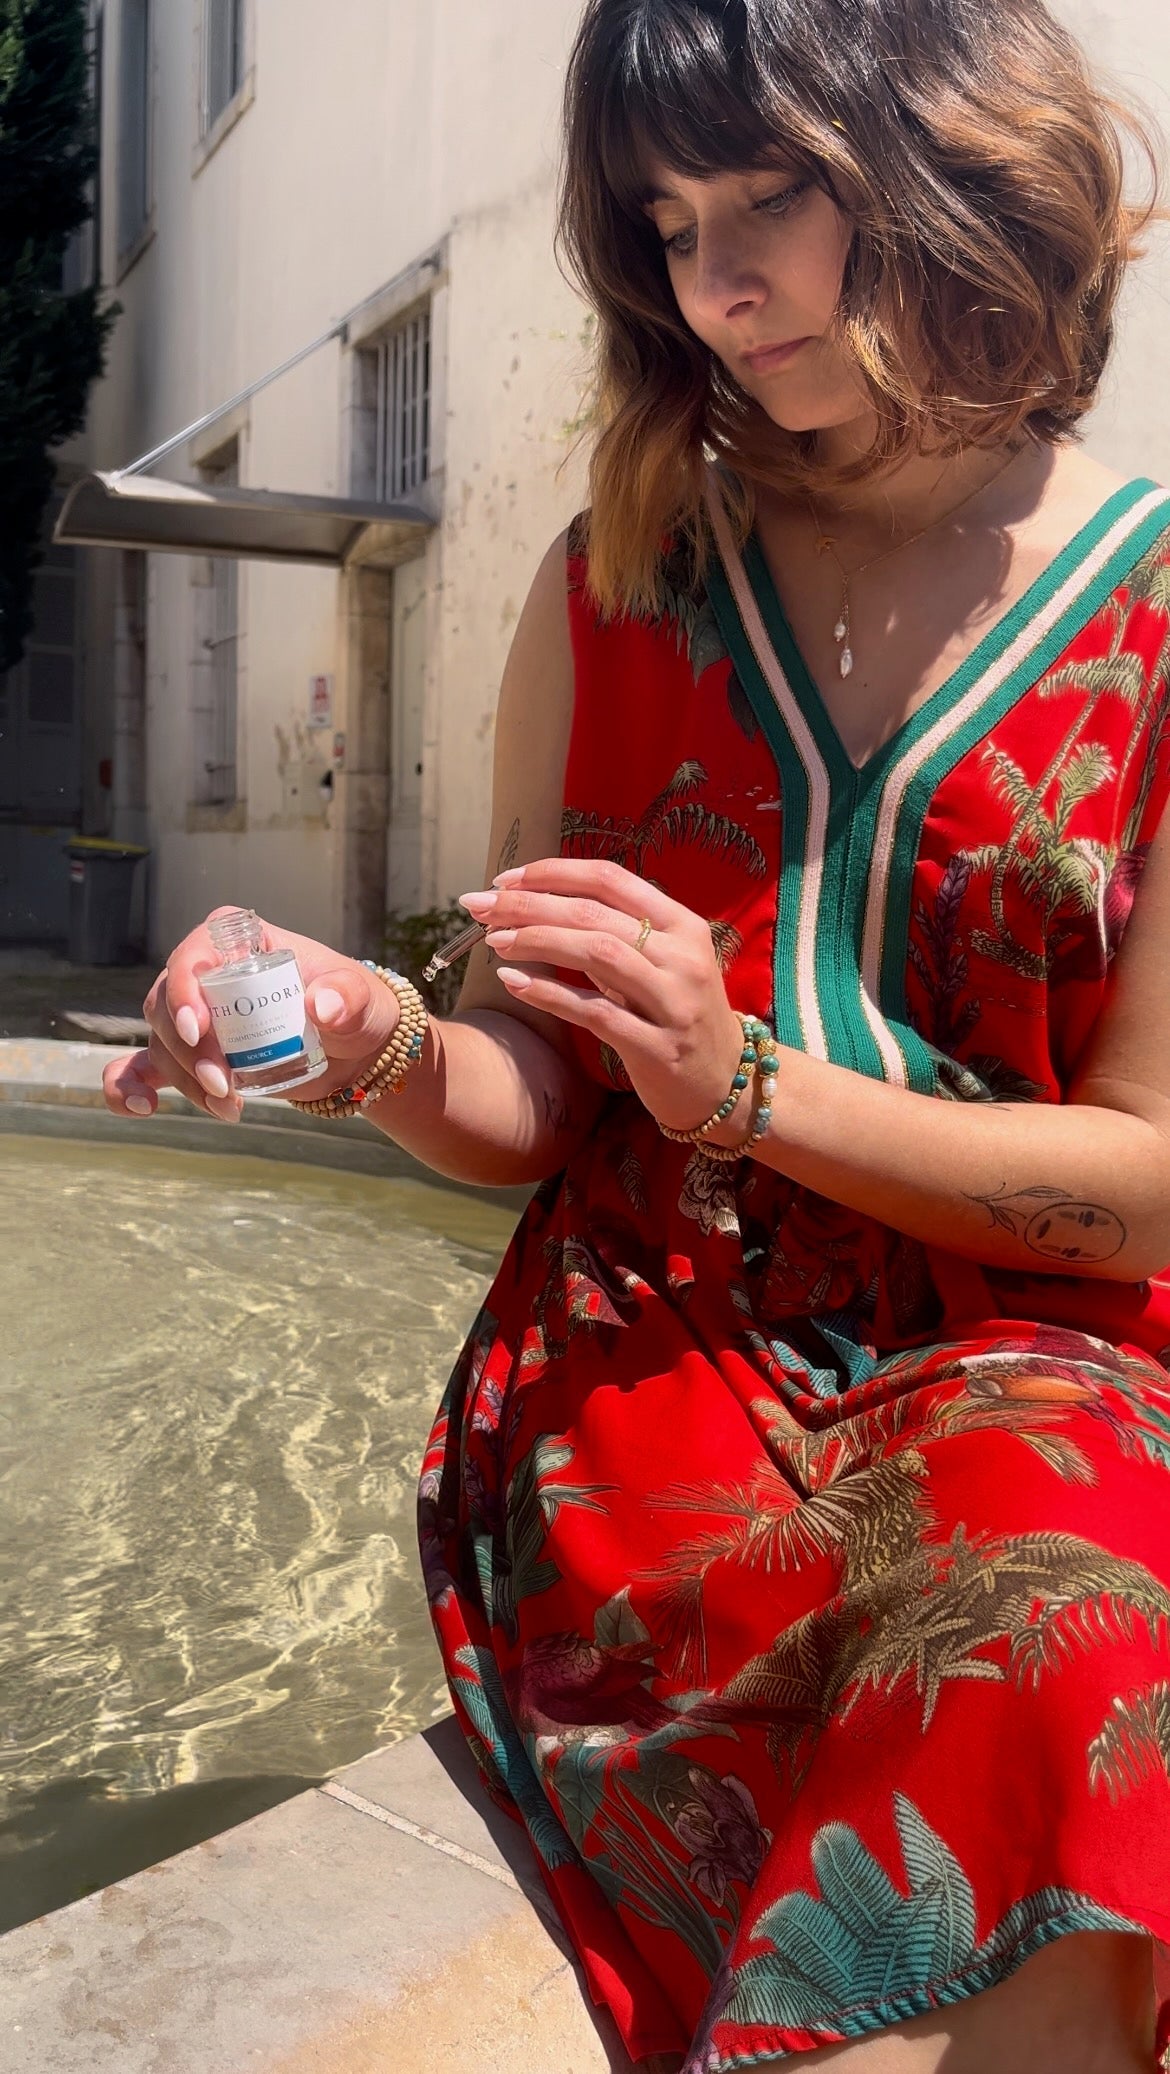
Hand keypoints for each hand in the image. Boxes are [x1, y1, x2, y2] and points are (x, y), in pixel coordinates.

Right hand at [102, 908, 401, 1122]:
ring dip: (185, 1079)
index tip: (201, 1030)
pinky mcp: (193, 1057)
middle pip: (168, 1005)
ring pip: (162, 1043)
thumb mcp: (361, 999)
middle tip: (224, 1084)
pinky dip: (128, 1087)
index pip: (194, 953)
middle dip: (189, 1051)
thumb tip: (322, 1006)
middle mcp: (207, 975)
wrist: (353, 1051)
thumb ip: (348, 997)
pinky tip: (141, 1108)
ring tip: (229, 1107)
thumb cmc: (354, 1009)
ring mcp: (196, 1017)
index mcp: (241, 943)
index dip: (184, 988)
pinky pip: (141, 1067)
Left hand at [460, 858, 746, 1134]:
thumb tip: (538, 906)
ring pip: (597, 954)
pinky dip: (550, 994)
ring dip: (537, 941)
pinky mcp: (658, 1047)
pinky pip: (595, 1013)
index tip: (505, 879)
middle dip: (528, 905)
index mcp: (682, 924)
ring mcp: (674, 1002)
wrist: (728, 1082)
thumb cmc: (680, 1014)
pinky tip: (514, 983)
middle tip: (479, 906)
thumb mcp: (661, 963)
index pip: (610, 879)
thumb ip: (614, 935)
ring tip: (494, 940)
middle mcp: (682, 956)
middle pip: (594, 914)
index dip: (552, 873)